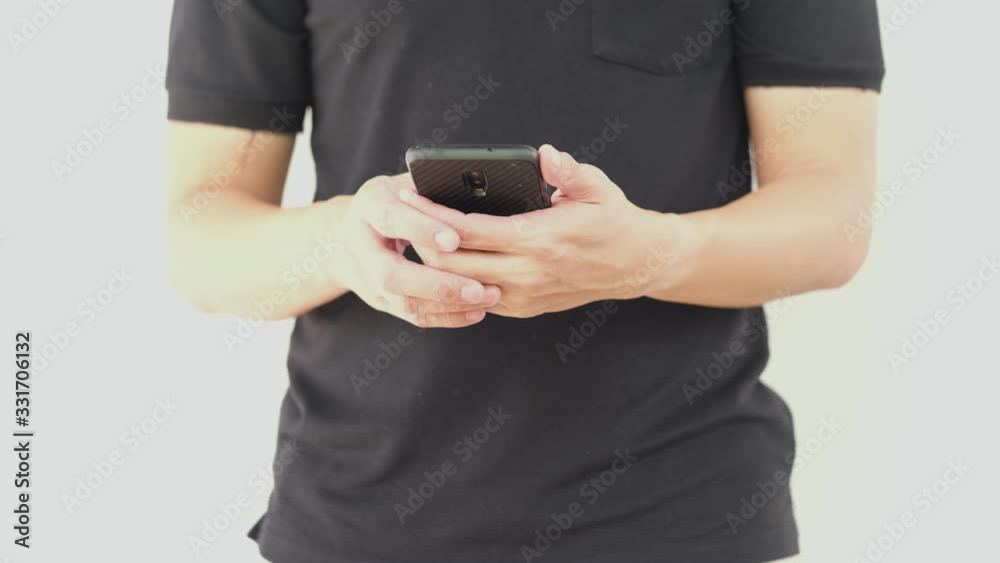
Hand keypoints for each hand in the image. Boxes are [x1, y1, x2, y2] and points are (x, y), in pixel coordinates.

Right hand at [333, 174, 500, 326]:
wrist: (346, 237)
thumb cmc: (389, 202)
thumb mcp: (404, 184)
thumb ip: (431, 187)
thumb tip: (472, 185)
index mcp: (369, 208)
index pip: (391, 219)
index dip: (421, 229)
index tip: (455, 239)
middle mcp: (362, 248)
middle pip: (392, 275)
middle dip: (438, 284)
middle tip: (479, 287)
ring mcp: (369, 281)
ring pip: (406, 302)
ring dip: (449, 304)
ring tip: (488, 297)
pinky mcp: (383, 302)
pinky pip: (415, 316)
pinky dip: (448, 316)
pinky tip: (476, 310)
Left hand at [406, 145, 683, 318]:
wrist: (635, 266)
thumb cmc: (612, 220)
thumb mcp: (597, 187)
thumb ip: (566, 171)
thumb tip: (543, 154)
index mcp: (541, 239)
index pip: (470, 231)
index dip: (434, 216)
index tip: (409, 198)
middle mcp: (529, 273)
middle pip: (453, 263)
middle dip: (421, 240)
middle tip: (401, 217)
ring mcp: (525, 296)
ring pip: (459, 285)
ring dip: (434, 264)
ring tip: (413, 237)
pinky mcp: (524, 308)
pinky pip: (476, 298)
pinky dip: (455, 281)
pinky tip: (441, 260)